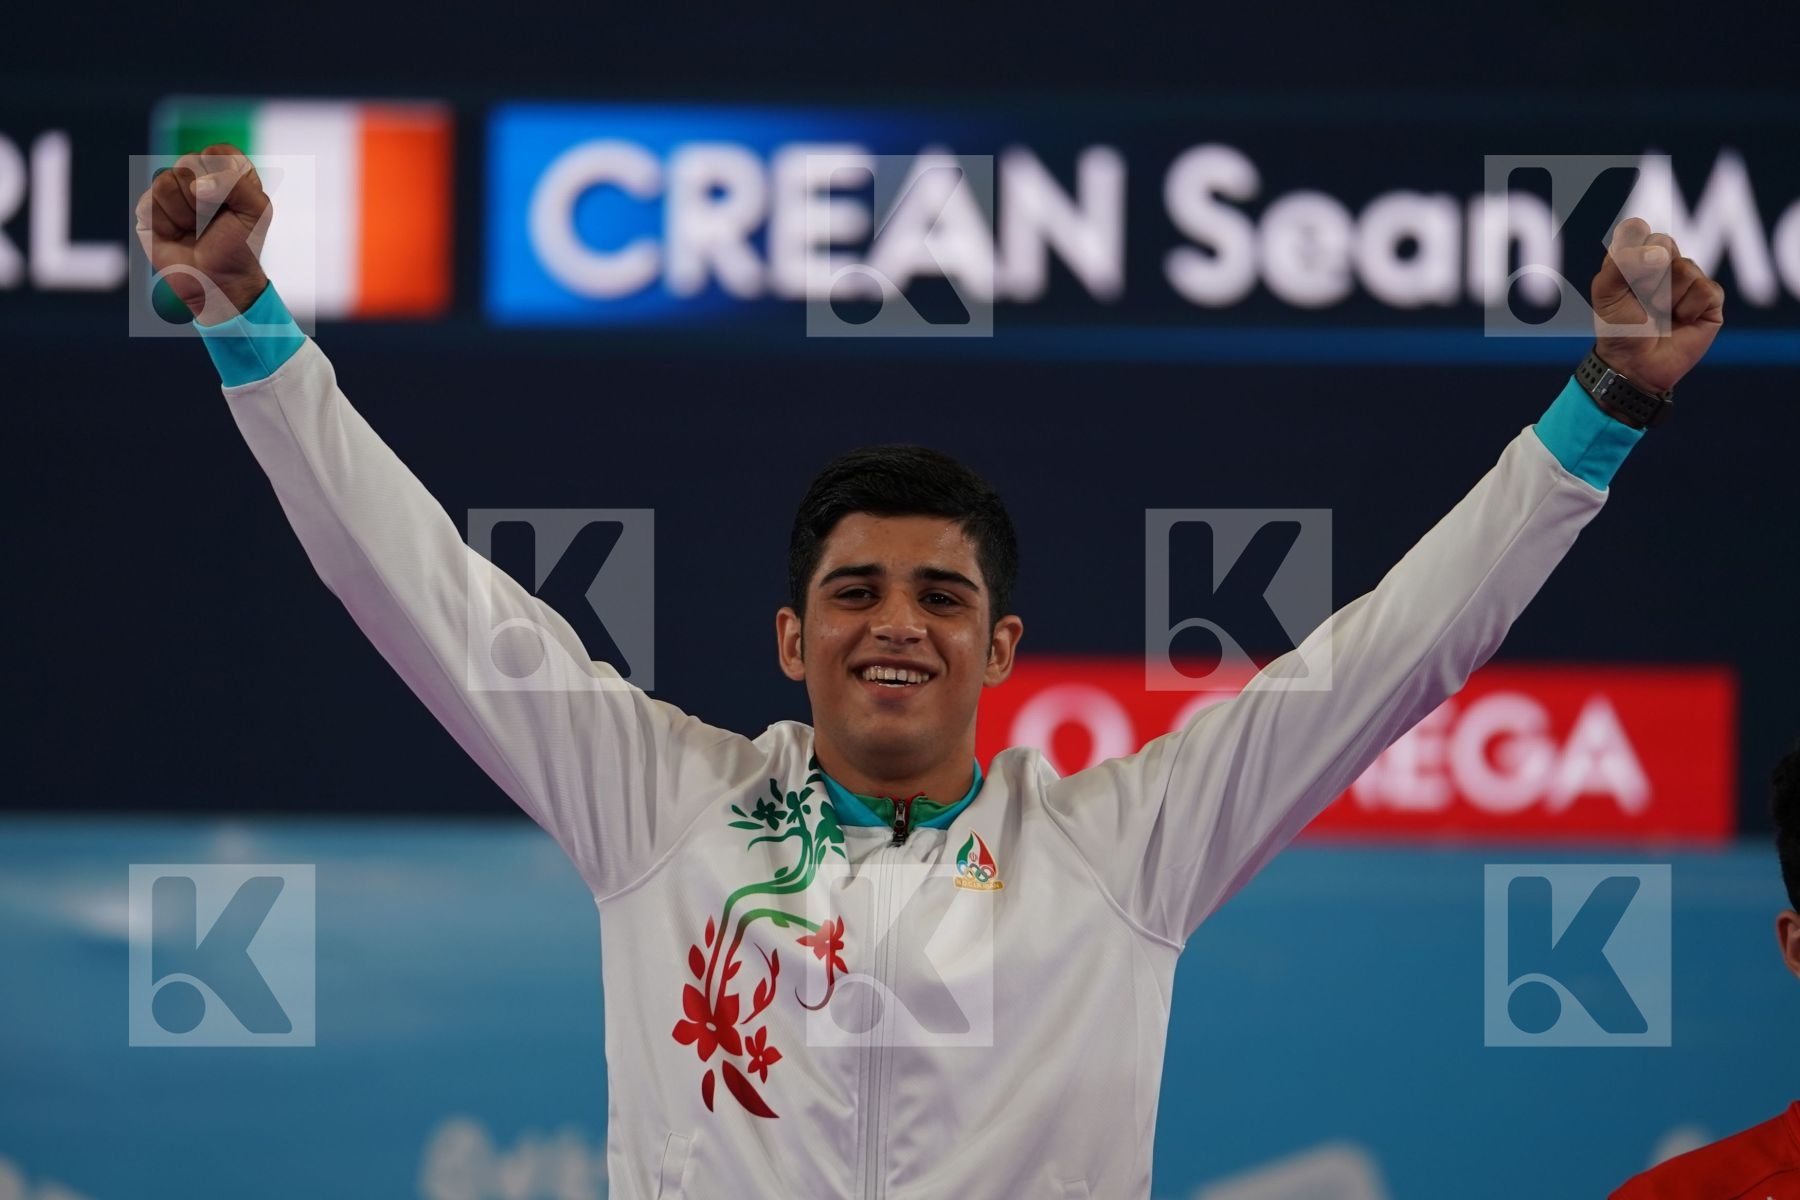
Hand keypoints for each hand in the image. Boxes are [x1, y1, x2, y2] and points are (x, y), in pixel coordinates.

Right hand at [134, 143, 271, 320]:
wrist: (218, 280)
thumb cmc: (240, 245)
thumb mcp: (257, 211)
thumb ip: (237, 184)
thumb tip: (196, 184)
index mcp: (224, 171)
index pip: (218, 151)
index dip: (224, 175)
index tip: (232, 201)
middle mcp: (194, 176)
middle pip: (188, 162)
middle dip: (205, 198)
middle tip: (212, 220)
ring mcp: (169, 191)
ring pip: (166, 180)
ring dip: (186, 213)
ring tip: (194, 228)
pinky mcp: (148, 209)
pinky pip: (149, 202)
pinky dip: (167, 223)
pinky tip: (176, 234)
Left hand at [1590, 217, 1724, 392]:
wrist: (1635, 364)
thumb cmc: (1619, 328)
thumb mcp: (1606, 295)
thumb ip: (1621, 264)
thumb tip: (1660, 254)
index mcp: (1635, 257)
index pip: (1636, 229)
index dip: (1631, 249)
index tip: (1624, 274)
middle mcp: (1664, 262)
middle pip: (1663, 243)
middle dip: (1646, 276)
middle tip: (1641, 300)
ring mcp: (1689, 279)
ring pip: (1684, 268)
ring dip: (1665, 297)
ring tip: (1660, 314)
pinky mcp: (1711, 298)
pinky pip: (1704, 289)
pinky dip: (1687, 309)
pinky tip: (1681, 321)